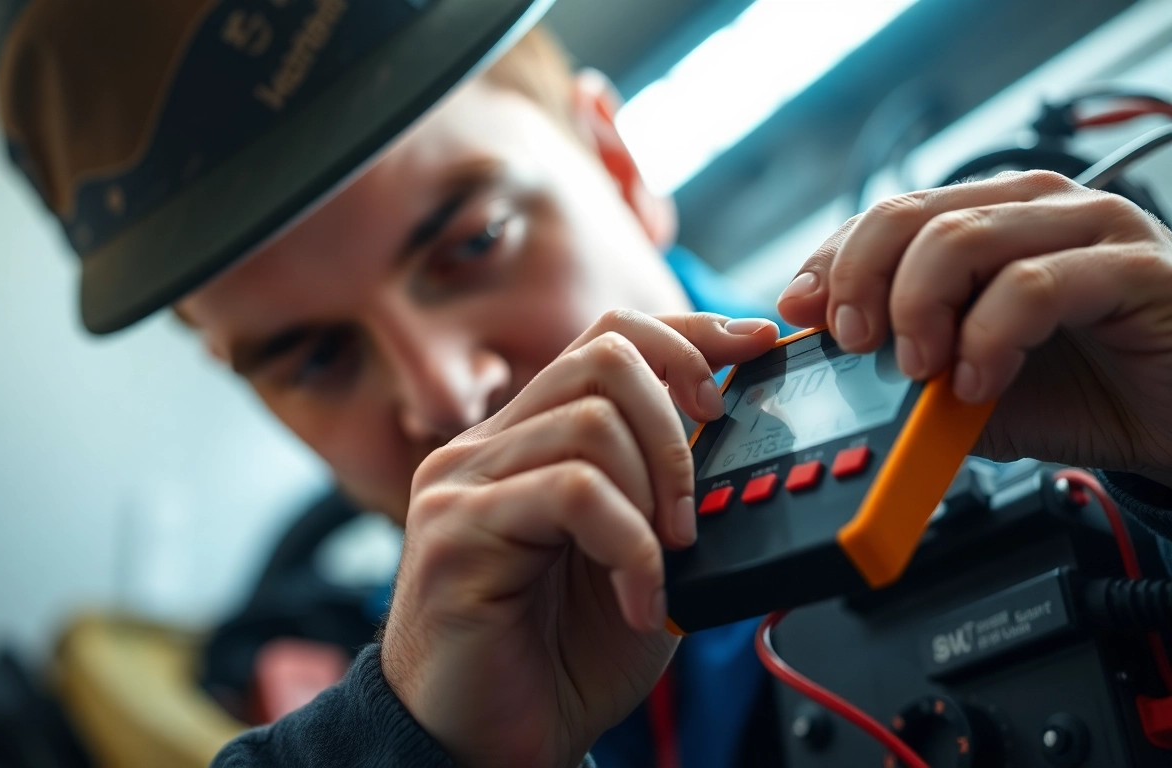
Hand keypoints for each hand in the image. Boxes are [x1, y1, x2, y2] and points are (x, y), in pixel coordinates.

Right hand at [380, 310, 778, 767]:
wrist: (484, 748)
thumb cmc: (553, 663)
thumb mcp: (637, 566)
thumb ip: (666, 503)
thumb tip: (741, 449)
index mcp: (527, 444)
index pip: (605, 341)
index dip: (687, 335)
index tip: (753, 347)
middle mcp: (487, 449)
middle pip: (603, 357)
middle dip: (678, 425)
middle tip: (692, 511)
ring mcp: (463, 483)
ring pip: (592, 421)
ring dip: (655, 496)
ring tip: (661, 569)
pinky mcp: (455, 530)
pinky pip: (573, 492)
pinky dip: (630, 544)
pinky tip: (636, 600)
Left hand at [777, 170, 1171, 486]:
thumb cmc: (1083, 390)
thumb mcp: (968, 385)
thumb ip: (905, 370)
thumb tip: (823, 361)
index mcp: (987, 219)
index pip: (885, 216)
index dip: (831, 260)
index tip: (800, 310)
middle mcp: (1031, 209)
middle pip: (909, 215)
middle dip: (861, 281)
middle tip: (855, 342)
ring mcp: (1087, 227)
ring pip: (961, 238)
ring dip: (919, 311)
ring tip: (923, 370)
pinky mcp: (1133, 266)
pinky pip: (1033, 285)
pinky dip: (988, 339)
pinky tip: (980, 382)